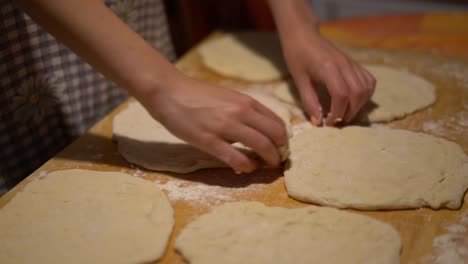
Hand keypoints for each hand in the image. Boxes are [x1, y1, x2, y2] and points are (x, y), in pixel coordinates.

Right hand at [139, 74, 287, 172]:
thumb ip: (243, 112)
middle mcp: (240, 112)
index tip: (281, 147)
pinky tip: (246, 168)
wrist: (169, 92)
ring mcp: (225, 126)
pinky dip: (247, 166)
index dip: (283, 138)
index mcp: (245, 101)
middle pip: (275, 134)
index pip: (277, 122)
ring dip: (269, 159)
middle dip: (281, 150)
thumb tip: (257, 132)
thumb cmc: (197, 95)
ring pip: (261, 145)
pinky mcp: (209, 141)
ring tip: (267, 166)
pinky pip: (237, 158)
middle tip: (278, 160)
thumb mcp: (227, 97)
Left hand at [282, 30, 375, 125]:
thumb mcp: (299, 80)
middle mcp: (345, 65)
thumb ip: (309, 101)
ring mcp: (352, 63)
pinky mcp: (355, 63)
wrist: (303, 35)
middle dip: (350, 112)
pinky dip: (365, 94)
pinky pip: (369, 80)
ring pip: (366, 88)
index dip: (337, 113)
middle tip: (337, 121)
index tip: (328, 123)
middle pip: (358, 93)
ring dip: (359, 105)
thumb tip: (317, 122)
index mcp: (329, 68)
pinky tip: (354, 101)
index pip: (341, 95)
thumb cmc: (297, 56)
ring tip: (345, 113)